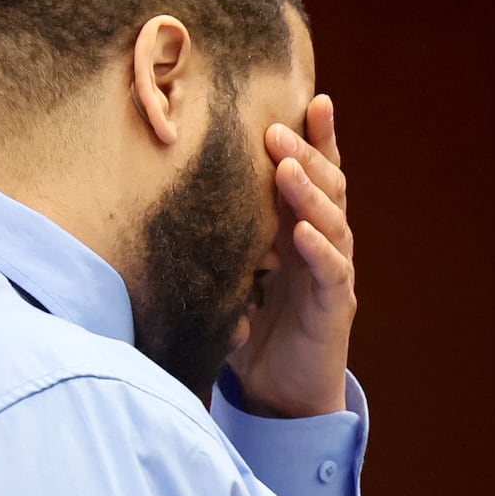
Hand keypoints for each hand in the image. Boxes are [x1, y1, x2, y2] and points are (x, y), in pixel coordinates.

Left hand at [228, 95, 355, 416]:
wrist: (277, 395)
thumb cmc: (251, 332)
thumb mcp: (227, 276)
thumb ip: (214, 242)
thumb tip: (160, 201)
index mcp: (300, 231)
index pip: (315, 175)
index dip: (317, 138)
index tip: (310, 99)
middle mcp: (323, 245)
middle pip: (327, 187)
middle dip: (306, 154)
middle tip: (276, 129)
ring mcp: (333, 275)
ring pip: (333, 222)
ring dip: (311, 193)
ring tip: (289, 167)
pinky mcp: (334, 309)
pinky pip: (332, 273)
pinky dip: (320, 250)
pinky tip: (304, 231)